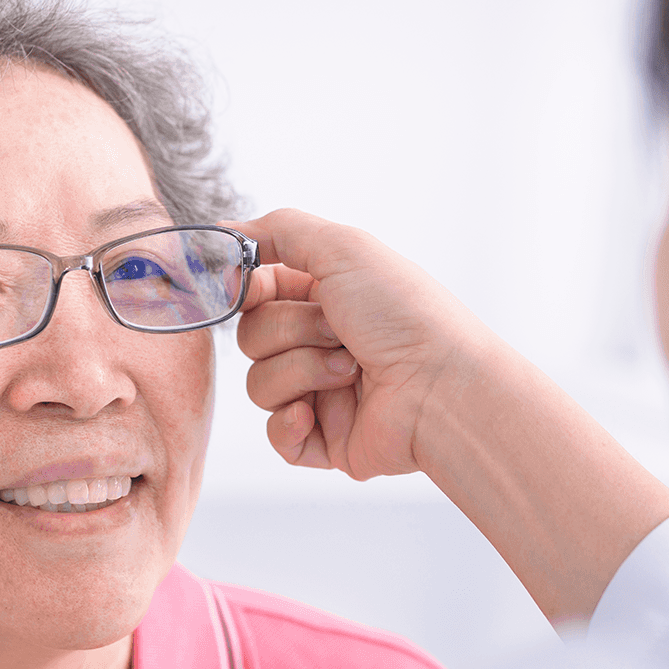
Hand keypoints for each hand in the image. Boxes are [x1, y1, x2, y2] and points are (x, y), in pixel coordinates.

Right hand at [228, 208, 494, 479]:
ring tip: (350, 371)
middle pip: (251, 337)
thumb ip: (279, 229)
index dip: (246, 291)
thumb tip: (226, 232)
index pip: (255, 293)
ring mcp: (321, 393)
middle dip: (289, 331)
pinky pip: (274, 433)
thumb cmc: (405, 314)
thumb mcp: (344, 248)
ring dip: (301, 372)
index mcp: (326, 297)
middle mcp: (322, 343)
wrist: (442, 387)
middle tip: (337, 331)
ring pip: (259, 384)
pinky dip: (290, 423)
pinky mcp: (324, 439)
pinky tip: (316, 415)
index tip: (251, 289)